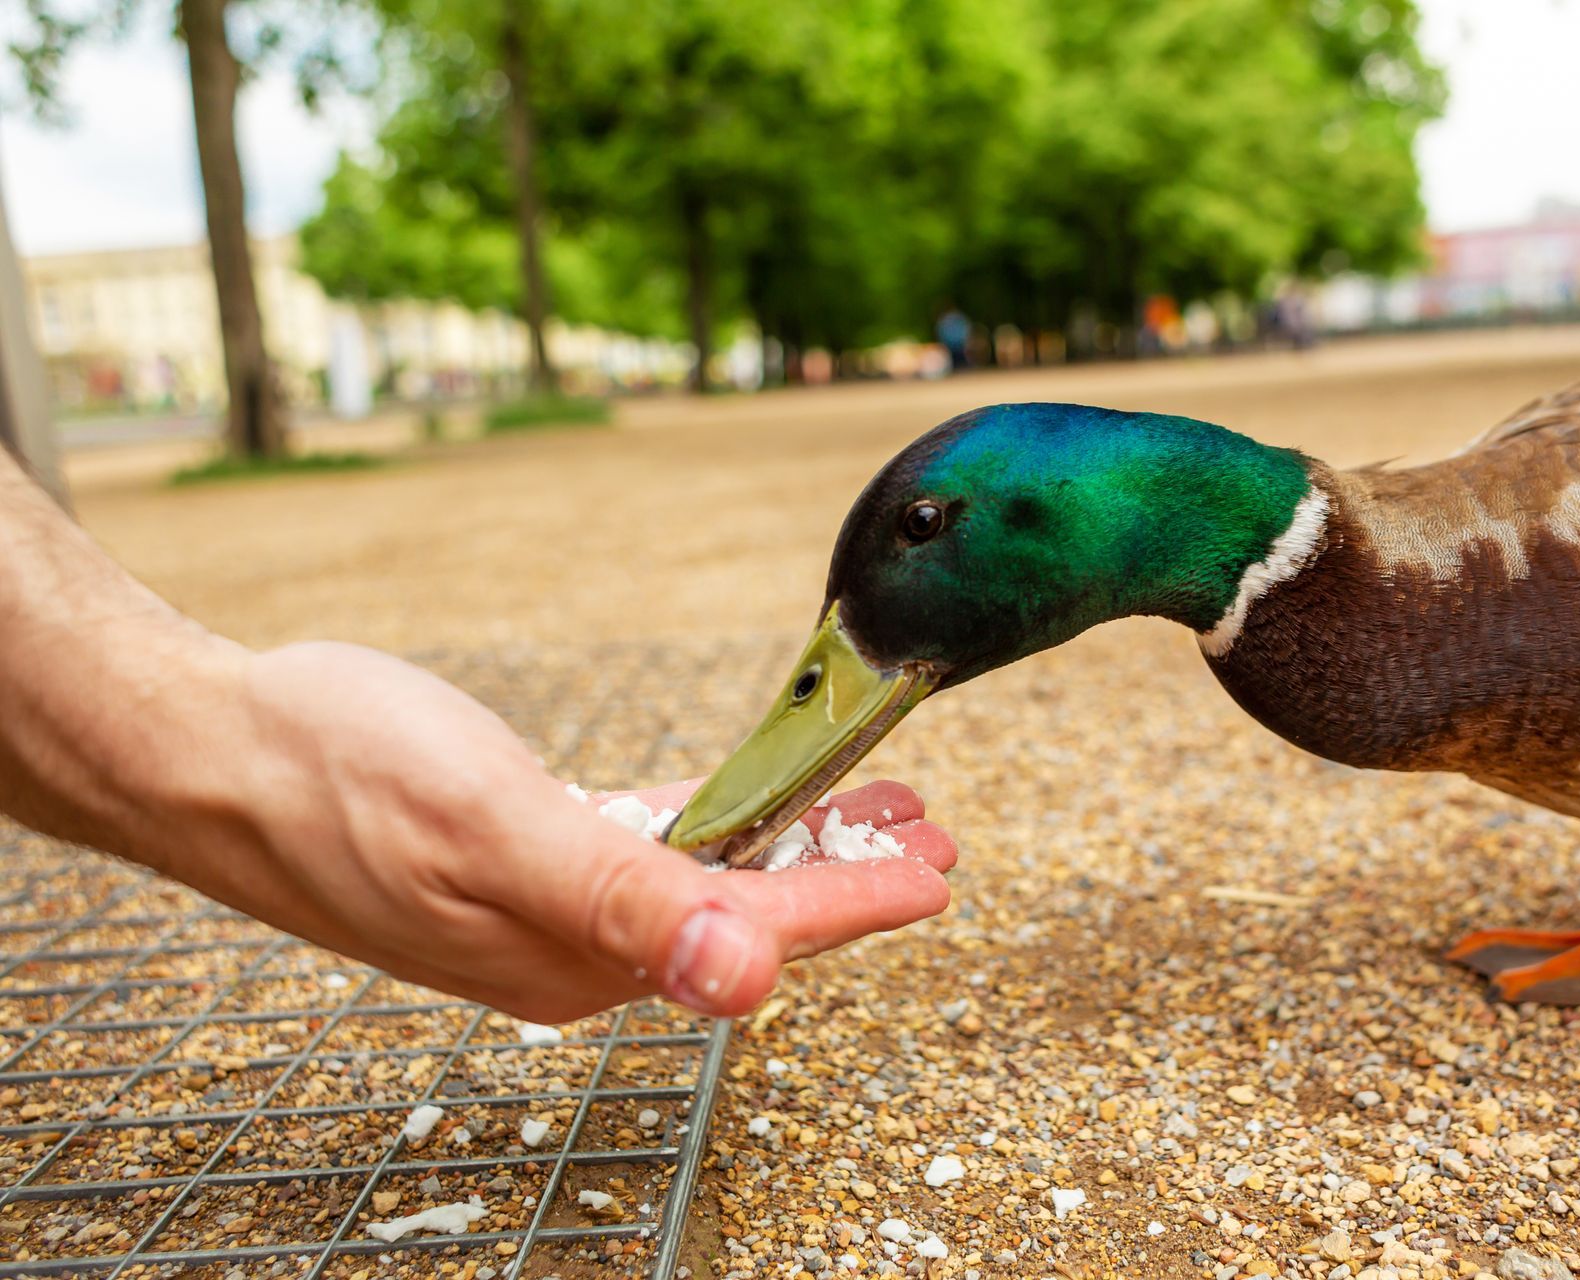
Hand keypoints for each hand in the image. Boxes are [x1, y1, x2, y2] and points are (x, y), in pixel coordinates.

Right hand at [167, 641, 955, 1021]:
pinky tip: (742, 807)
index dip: (853, 900)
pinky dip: (705, 827)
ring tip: (864, 808)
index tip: (935, 871)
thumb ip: (624, 902)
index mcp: (575, 953)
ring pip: (698, 882)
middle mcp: (568, 947)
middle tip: (928, 833)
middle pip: (741, 916)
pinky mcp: (516, 859)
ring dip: (785, 845)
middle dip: (842, 876)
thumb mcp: (490, 825)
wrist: (206, 750)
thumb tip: (745, 977)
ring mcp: (539, 906)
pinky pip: (640, 851)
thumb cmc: (332, 777)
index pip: (752, 935)